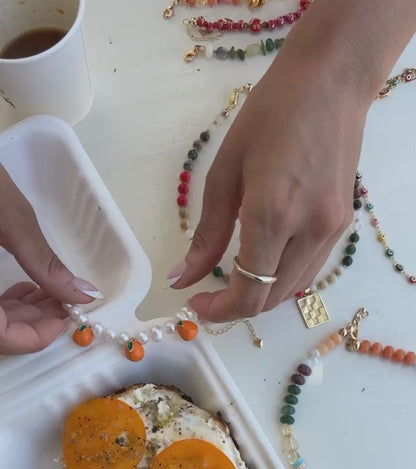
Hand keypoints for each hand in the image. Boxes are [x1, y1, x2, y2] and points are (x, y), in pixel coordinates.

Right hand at [0, 165, 100, 353]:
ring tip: (50, 291)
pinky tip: (24, 285)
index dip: (38, 335)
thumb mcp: (11, 222)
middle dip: (34, 322)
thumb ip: (46, 265)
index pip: (3, 339)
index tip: (67, 317)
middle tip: (65, 302)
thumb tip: (83, 294)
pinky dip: (3, 302)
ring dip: (21, 313)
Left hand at [170, 40, 366, 320]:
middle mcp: (309, 231)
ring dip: (261, 294)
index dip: (220, 311)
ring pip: (293, 289)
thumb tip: (182, 277)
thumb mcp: (225, 172)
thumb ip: (207, 234)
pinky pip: (310, 269)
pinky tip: (265, 259)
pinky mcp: (343, 223)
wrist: (332, 81)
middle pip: (271, 299)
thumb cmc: (270, 114)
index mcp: (274, 216)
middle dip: (236, 306)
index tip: (196, 302)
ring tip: (234, 277)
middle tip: (210, 292)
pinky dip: (283, 277)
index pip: (249, 293)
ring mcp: (332, 230)